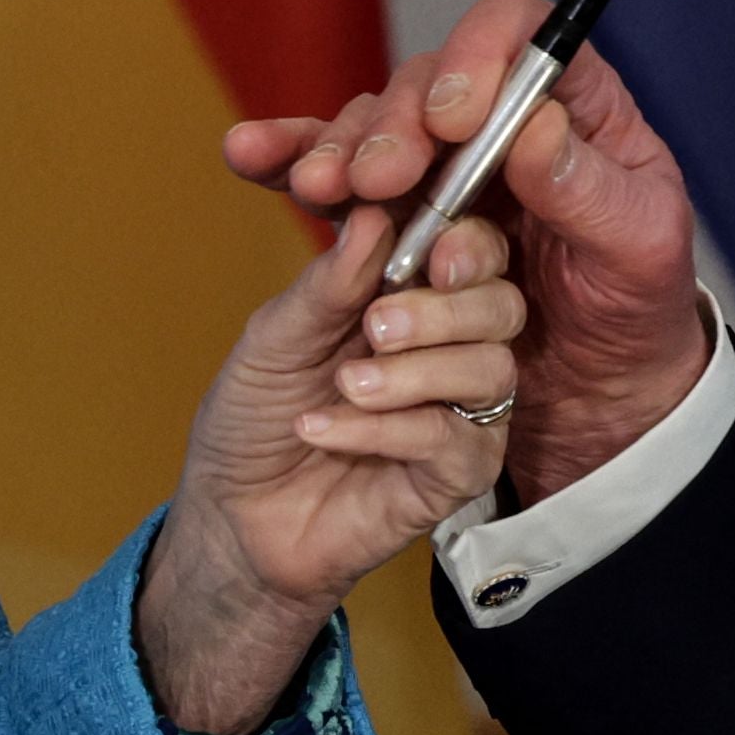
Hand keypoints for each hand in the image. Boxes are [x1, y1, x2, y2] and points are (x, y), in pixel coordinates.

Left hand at [140, 203, 527, 733]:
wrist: (233, 519)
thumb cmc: (254, 421)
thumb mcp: (275, 338)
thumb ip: (329, 283)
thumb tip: (372, 215)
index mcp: (409, 296)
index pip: (468, 247)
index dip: (462, 237)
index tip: (428, 246)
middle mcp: (448, 347)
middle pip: (501, 302)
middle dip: (443, 307)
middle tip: (376, 326)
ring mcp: (460, 411)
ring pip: (491, 369)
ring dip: (415, 372)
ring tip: (348, 385)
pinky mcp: (457, 474)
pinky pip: (452, 438)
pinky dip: (385, 429)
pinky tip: (325, 429)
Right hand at [225, 0, 709, 504]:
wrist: (601, 390)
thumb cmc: (637, 307)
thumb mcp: (640, 249)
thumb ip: (591, 189)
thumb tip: (535, 125)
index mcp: (573, 105)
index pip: (521, 34)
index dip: (479, 54)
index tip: (453, 119)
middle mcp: (499, 121)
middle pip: (429, 81)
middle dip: (396, 123)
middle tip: (380, 178)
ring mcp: (443, 167)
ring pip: (375, 126)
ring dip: (341, 150)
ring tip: (321, 189)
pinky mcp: (396, 216)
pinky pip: (338, 176)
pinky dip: (290, 159)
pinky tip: (250, 155)